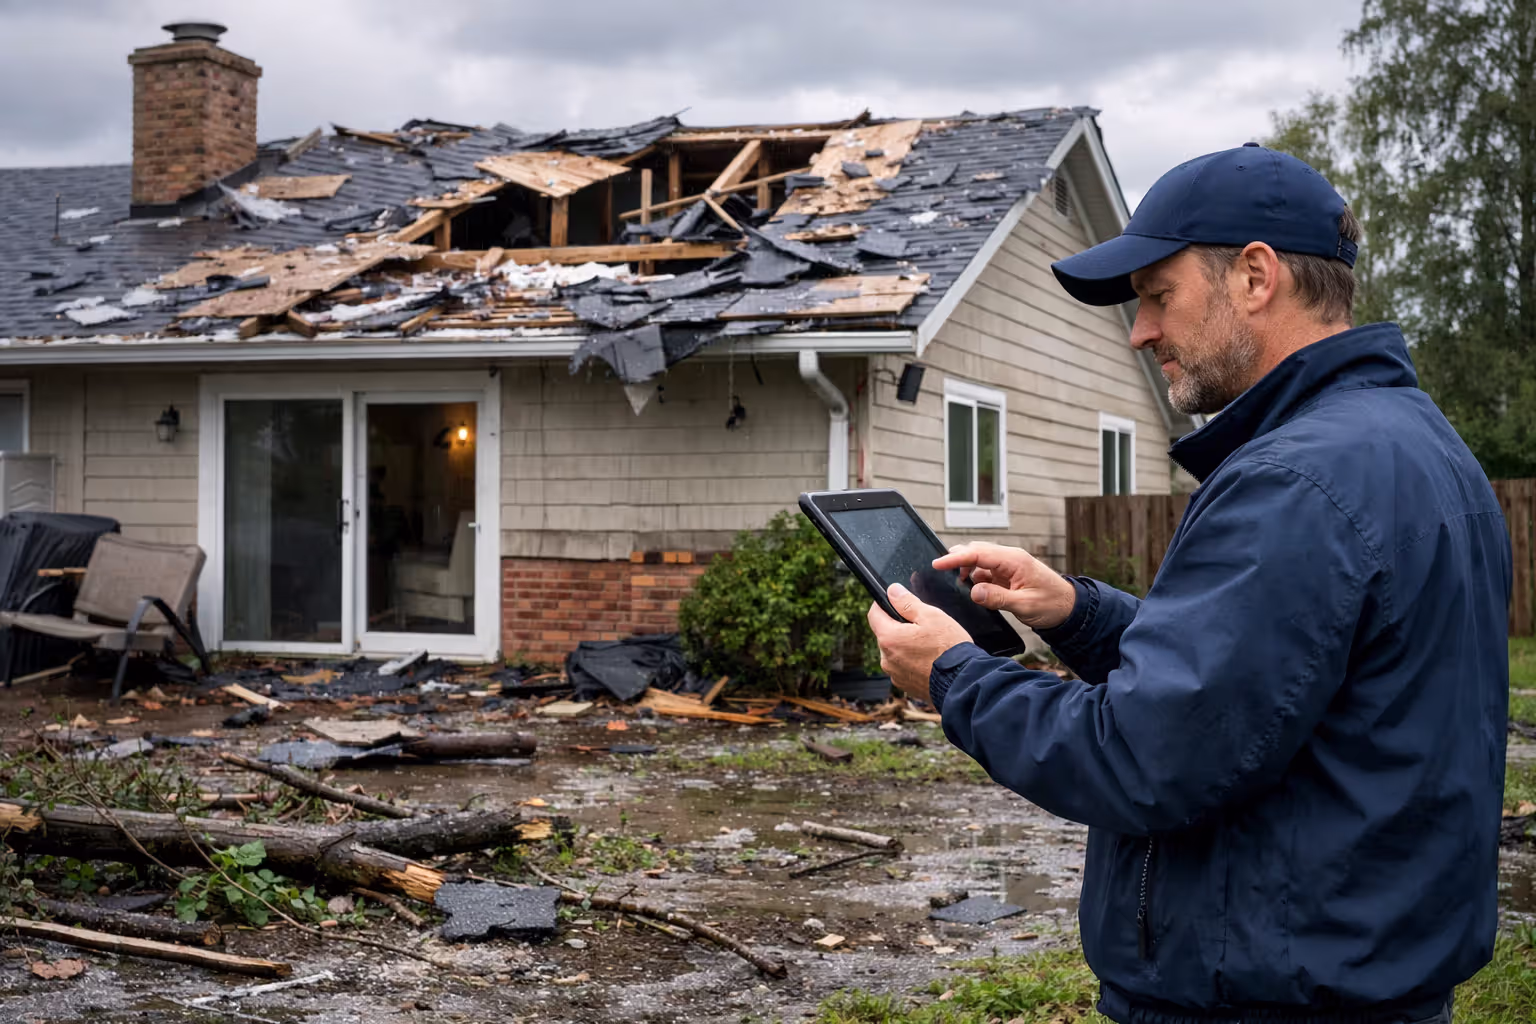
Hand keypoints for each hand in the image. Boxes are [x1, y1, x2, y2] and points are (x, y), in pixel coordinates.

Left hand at [867, 583, 972, 702]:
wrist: (963, 682)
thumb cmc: (949, 648)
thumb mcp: (931, 616)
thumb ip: (907, 602)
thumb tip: (892, 591)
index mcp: (889, 638)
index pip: (874, 615)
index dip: (883, 604)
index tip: (896, 602)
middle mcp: (886, 658)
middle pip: (886, 634)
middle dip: (899, 627)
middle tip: (922, 626)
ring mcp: (895, 674)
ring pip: (895, 652)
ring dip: (906, 646)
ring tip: (929, 645)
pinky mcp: (905, 685)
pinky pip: (904, 667)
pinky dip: (913, 662)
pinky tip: (930, 660)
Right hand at [932, 542, 1076, 629]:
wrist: (1070, 609)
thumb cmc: (1053, 604)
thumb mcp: (1025, 605)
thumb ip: (998, 598)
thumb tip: (973, 591)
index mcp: (1014, 560)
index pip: (978, 553)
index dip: (956, 558)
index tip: (938, 563)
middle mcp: (1010, 558)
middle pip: (976, 552)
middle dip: (957, 560)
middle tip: (940, 572)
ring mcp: (1009, 566)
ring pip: (980, 561)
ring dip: (967, 570)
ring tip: (956, 585)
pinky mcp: (1008, 575)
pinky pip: (986, 572)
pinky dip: (975, 578)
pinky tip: (971, 589)